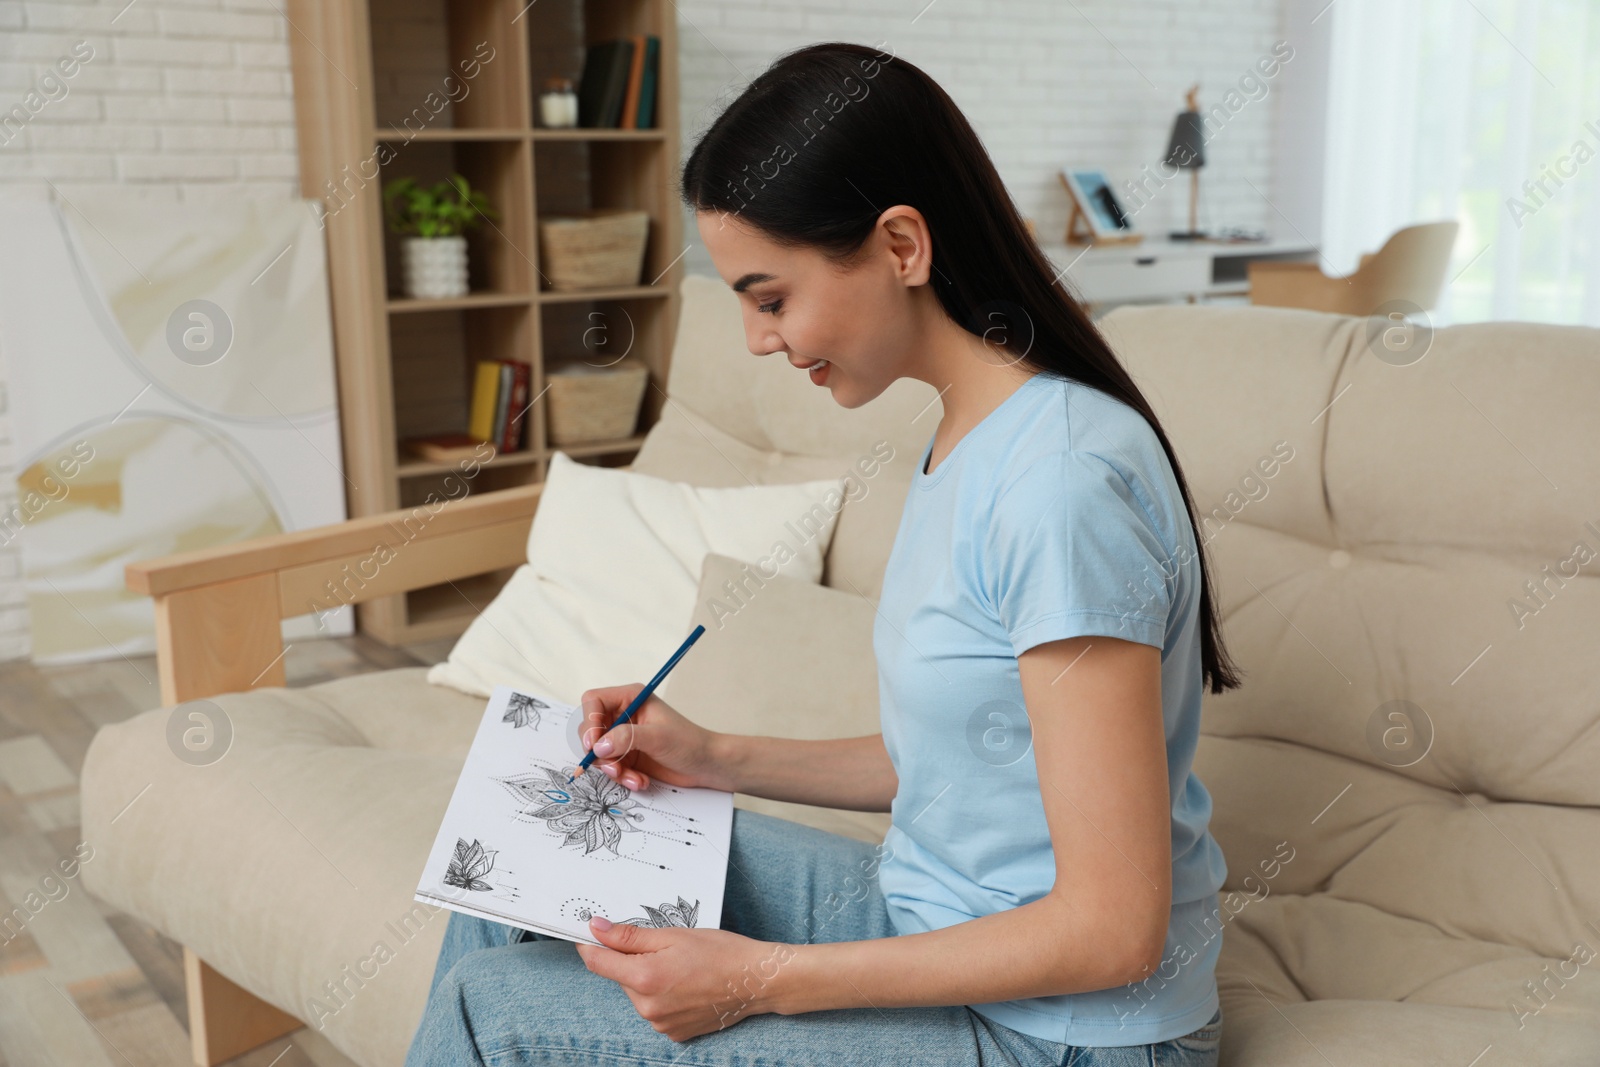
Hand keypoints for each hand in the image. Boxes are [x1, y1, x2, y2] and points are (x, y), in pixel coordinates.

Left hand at [575, 916, 795, 1040]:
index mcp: (644, 977)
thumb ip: (629, 935)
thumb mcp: (672, 935)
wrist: (755, 980)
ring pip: (639, 994)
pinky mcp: (673, 1034)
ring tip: (681, 968)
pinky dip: (663, 997)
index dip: (591, 945)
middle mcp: (647, 1007)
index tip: (589, 933)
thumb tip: (596, 928)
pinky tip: (686, 986)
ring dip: (648, 979)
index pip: (598, 962)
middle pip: (621, 977)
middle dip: (632, 961)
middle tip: (663, 947)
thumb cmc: (719, 952)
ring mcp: (660, 1024)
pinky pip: (655, 1010)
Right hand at [578, 684, 727, 791]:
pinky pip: (610, 767)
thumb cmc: (689, 743)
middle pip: (590, 729)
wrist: (706, 766)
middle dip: (599, 752)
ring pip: (598, 752)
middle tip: (613, 767)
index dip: (589, 721)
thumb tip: (600, 745)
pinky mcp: (626, 756)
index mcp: (631, 698)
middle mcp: (624, 715)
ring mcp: (624, 737)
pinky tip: (639, 781)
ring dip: (612, 769)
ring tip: (632, 778)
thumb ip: (627, 738)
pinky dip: (621, 777)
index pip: (593, 701)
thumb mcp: (658, 737)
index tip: (593, 744)